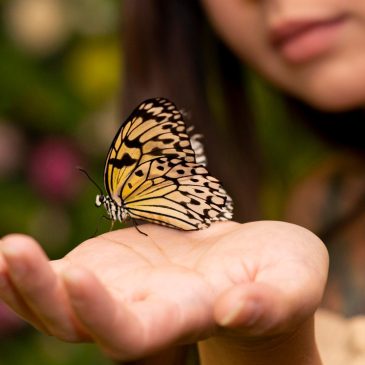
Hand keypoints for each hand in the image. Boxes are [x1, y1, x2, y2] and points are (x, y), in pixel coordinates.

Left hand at [0, 221, 327, 360]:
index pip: (136, 335)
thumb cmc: (280, 272)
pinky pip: (63, 273)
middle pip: (81, 323)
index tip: (77, 274)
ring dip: (25, 281)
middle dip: (42, 294)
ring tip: (4, 250)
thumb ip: (271, 302)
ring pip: (62, 302)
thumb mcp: (292, 282)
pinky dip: (34, 268)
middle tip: (11, 251)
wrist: (252, 263)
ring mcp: (123, 289)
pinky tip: (9, 250)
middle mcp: (145, 312)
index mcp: (187, 318)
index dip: (104, 313)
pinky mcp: (113, 265)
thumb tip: (234, 312)